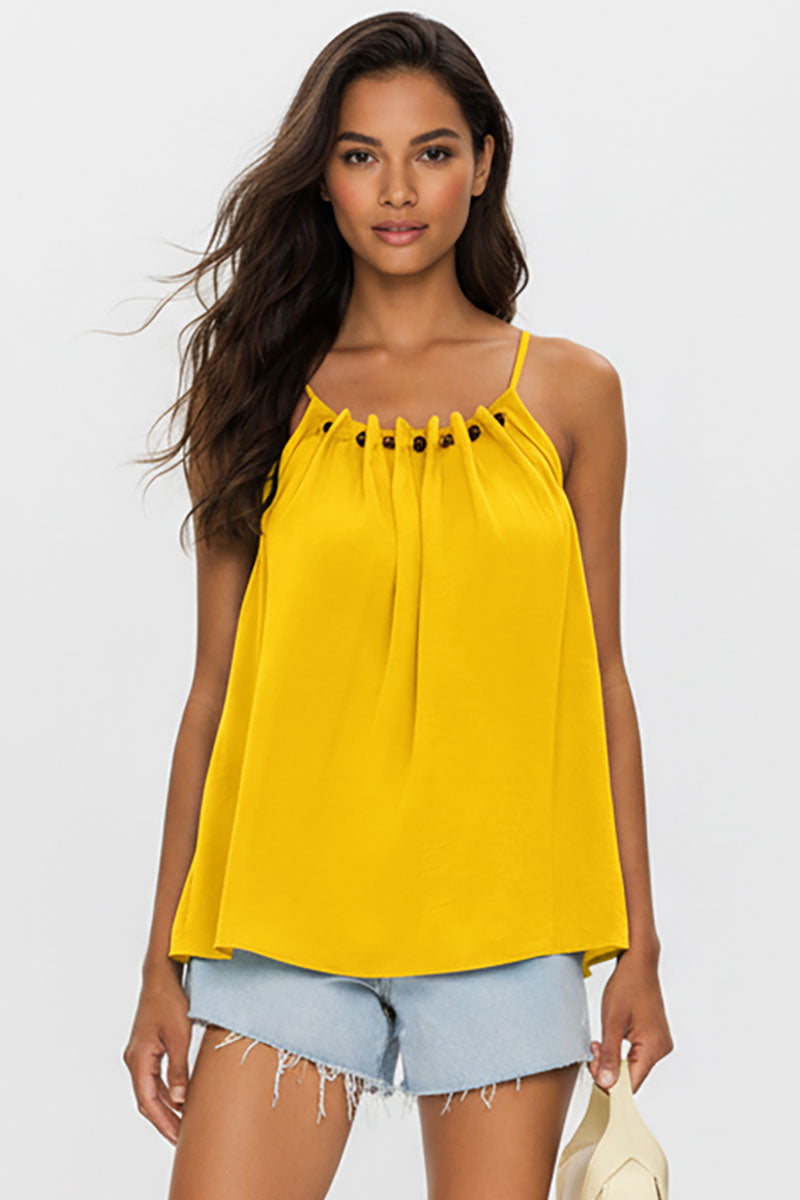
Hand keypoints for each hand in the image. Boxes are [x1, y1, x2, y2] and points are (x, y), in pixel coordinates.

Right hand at [122, 962, 191, 1144]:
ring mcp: (139, 1054)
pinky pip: (154, 1077)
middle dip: (164, 1120)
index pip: (148, 1102)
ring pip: (150, 1090)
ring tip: (184, 1123)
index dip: (163, 1123)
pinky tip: (180, 1098)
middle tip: (182, 1138)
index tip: (177, 1139)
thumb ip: (179, 1069)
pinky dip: (167, 1091)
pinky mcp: (148, 1047)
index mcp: (138, 1059)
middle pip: (147, 1100)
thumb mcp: (179, 1036)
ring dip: (166, 1107)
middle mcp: (134, 1059)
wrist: (161, 975)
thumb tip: (180, 1101)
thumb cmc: (169, 1001)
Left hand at [588, 946, 673, 1094]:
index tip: (592, 1070)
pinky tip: (609, 1039)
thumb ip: (609, 1056)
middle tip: (593, 1049)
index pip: (631, 1084)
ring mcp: (660, 1043)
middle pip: (631, 1076)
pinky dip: (620, 1051)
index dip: (609, 1083)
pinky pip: (636, 1055)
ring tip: (599, 1042)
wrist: (639, 962)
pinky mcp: (655, 1037)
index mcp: (653, 1048)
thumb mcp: (611, 1022)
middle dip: (608, 1068)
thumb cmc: (626, 986)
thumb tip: (607, 1084)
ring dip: (613, 1059)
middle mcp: (661, 1049)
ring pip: (632, 1066)